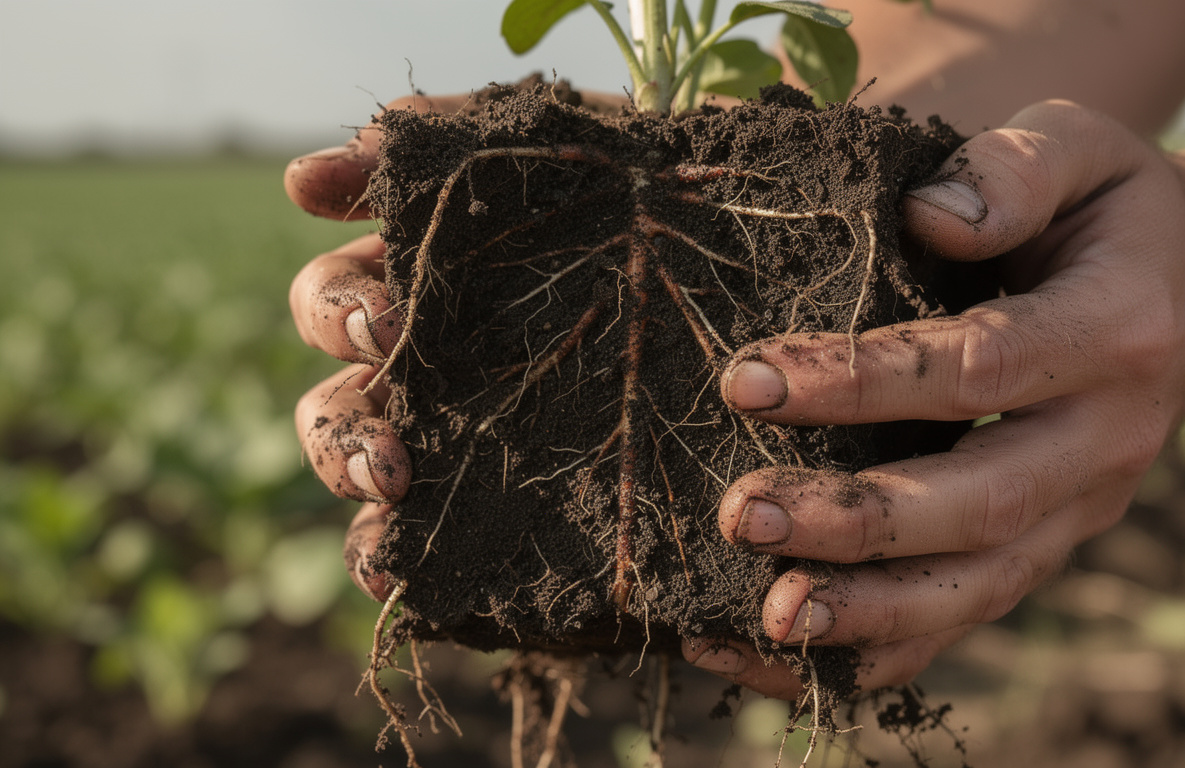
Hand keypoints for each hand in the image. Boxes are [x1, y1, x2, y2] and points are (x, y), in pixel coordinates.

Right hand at [287, 89, 633, 600]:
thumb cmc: (671, 199)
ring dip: (358, 492)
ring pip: (369, 483)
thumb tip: (307, 177)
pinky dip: (401, 570)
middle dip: (341, 428)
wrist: (786, 277)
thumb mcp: (578, 143)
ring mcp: (480, 452)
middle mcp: (443, 375)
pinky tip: (408, 576)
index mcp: (438, 290)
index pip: (341, 299)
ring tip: (394, 501)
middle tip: (390, 452)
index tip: (385, 320)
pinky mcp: (523, 520)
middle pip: (338, 404)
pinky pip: (440, 557)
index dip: (338, 309)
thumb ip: (455, 139)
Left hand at [682, 100, 1184, 698]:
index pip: (978, 368)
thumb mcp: (1081, 150)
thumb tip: (928, 219)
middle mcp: (1107, 439)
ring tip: (768, 617)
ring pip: (980, 585)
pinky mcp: (1048, 544)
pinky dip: (886, 647)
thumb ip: (1014, 169)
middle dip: (856, 520)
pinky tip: (794, 656)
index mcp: (1116, 330)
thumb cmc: (1111, 215)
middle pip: (980, 503)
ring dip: (870, 609)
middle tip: (742, 514)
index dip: (860, 381)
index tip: (747, 380)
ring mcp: (1082, 508)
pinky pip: (971, 613)